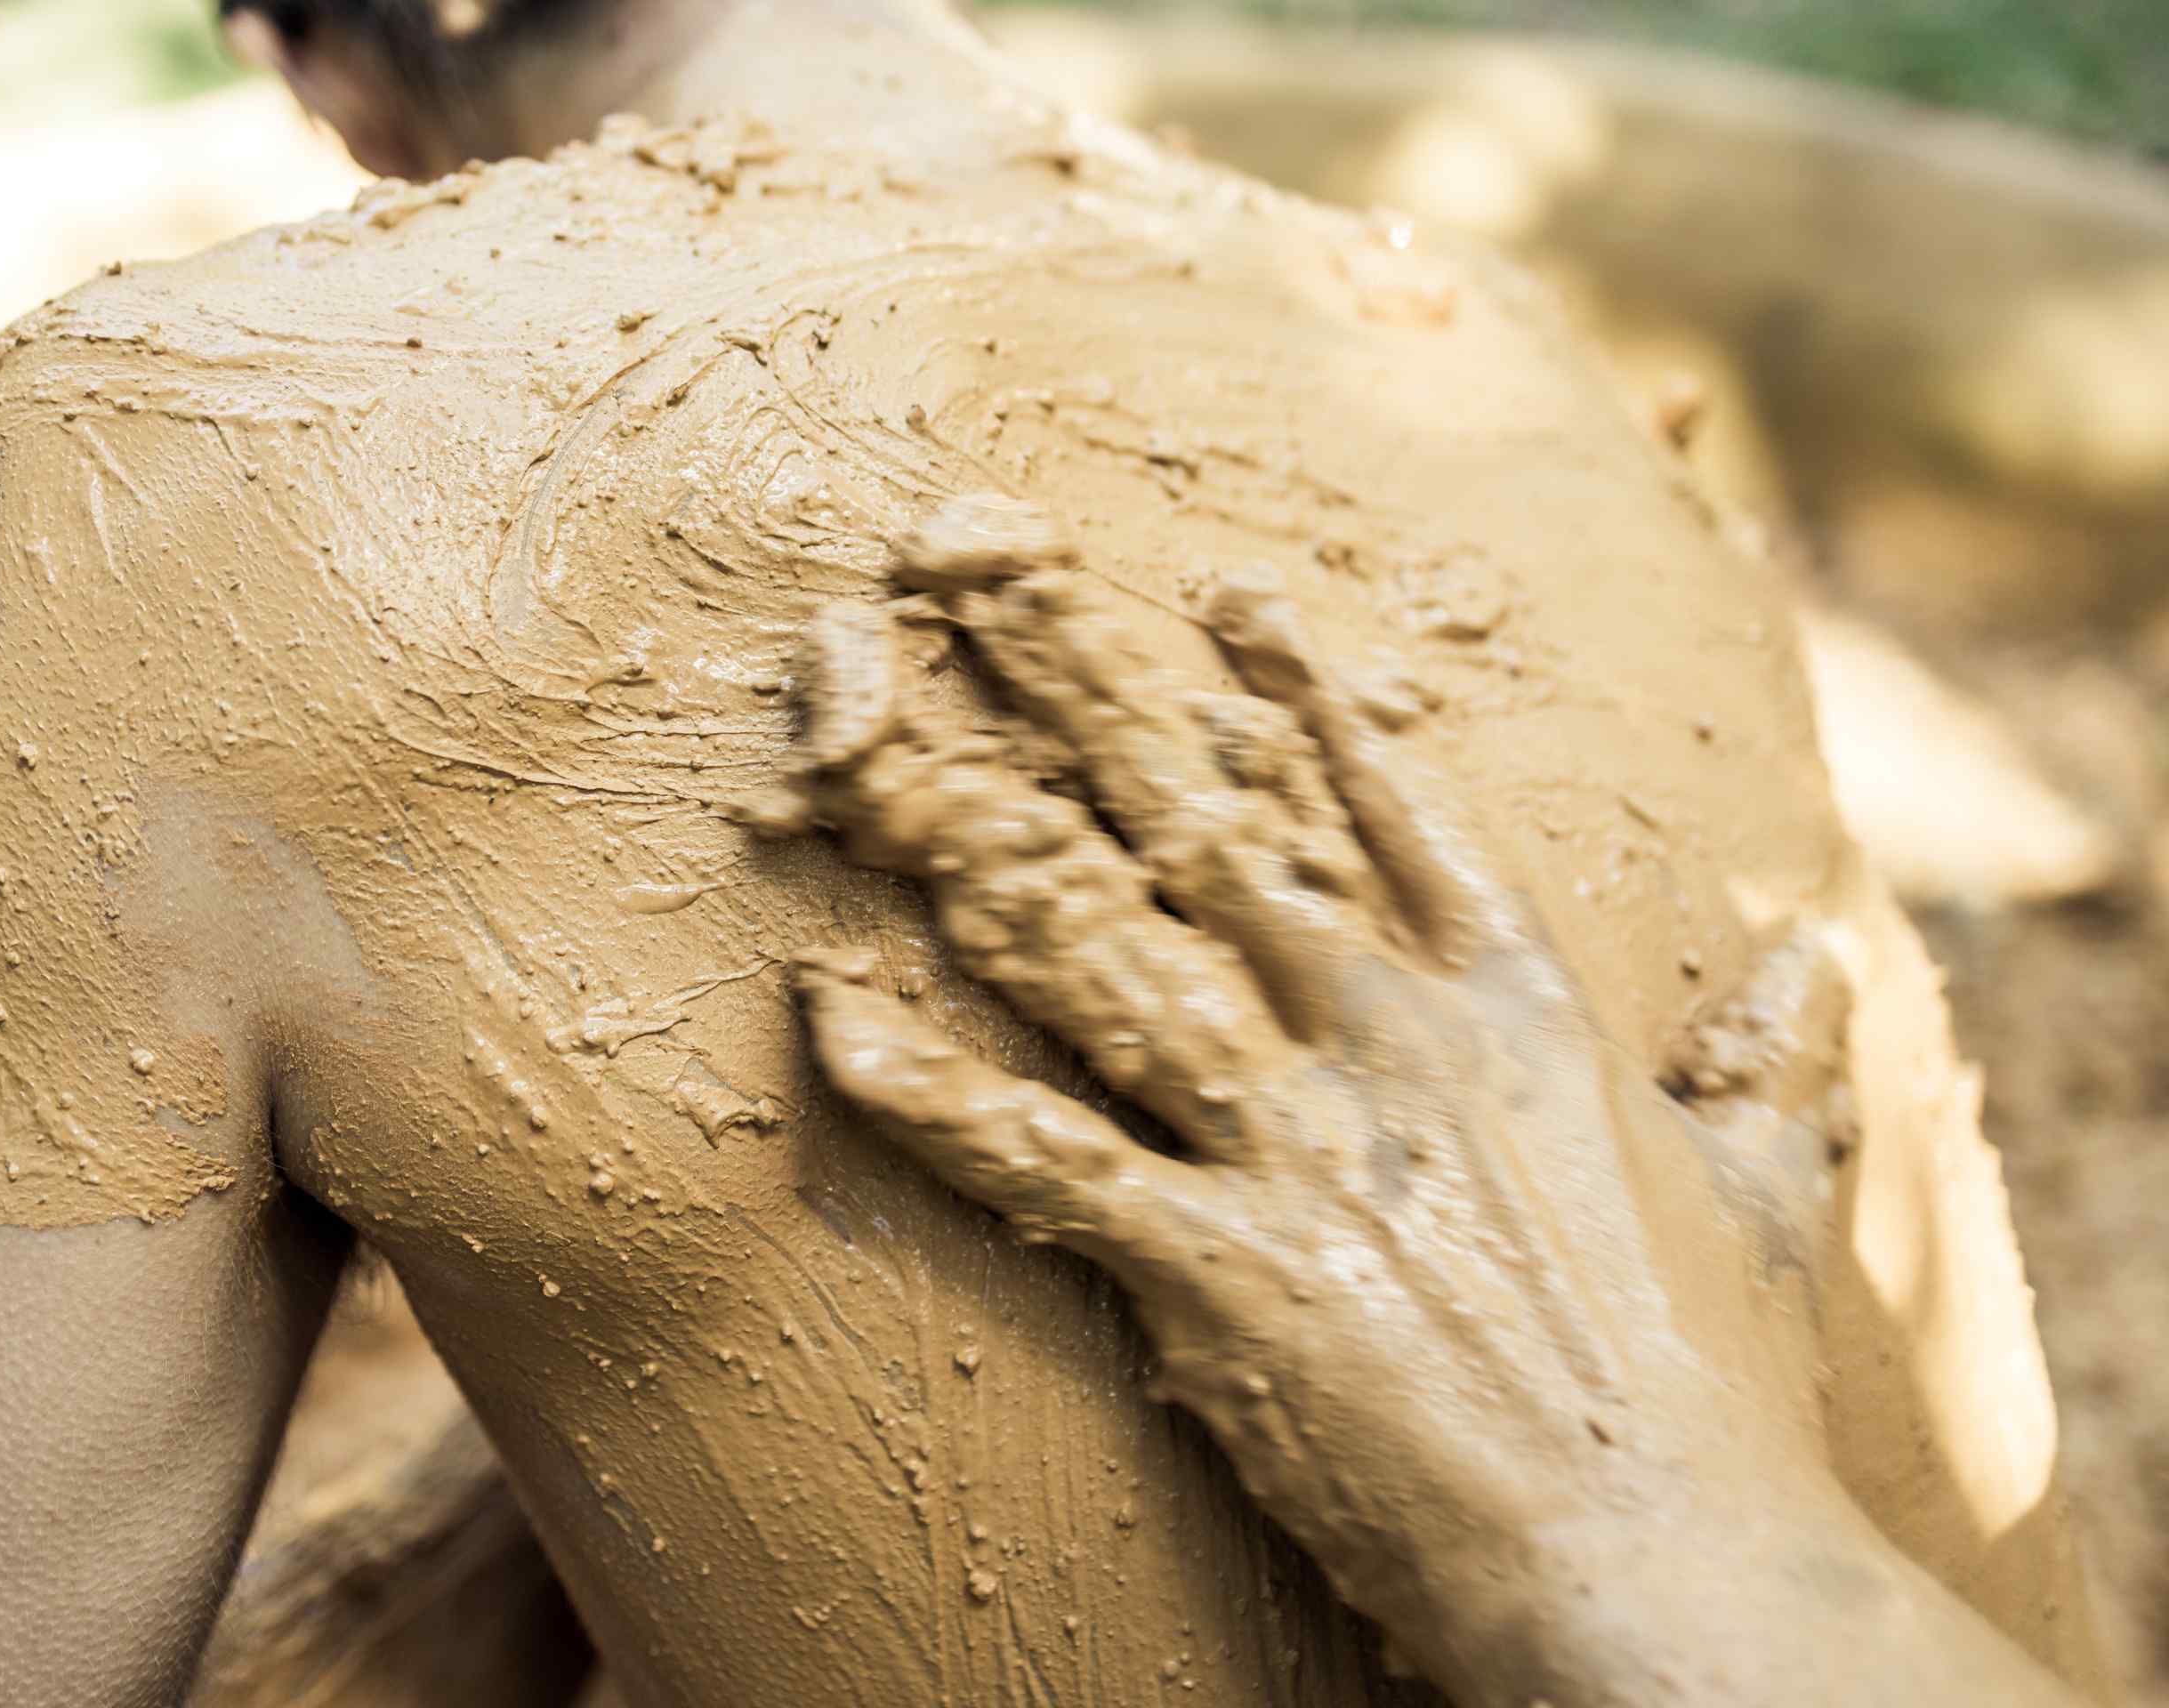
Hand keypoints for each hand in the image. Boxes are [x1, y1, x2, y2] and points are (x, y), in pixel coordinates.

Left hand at [783, 503, 1865, 1692]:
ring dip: (967, 850)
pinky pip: (1039, 1155)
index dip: (1305, 691)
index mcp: (1519, 1008)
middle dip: (1084, 694)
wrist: (1673, 1569)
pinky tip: (827, 1025)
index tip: (1221, 595)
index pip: (1396, 805)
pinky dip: (925, 1091)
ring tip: (862, 756)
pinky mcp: (1219, 1268)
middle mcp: (1394, 1038)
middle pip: (1210, 827)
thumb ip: (1773, 1066)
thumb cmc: (1722, 1395)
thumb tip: (1823, 964)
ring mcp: (1299, 1145)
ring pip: (1100, 954)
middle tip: (974, 581)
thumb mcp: (1768, 1195)